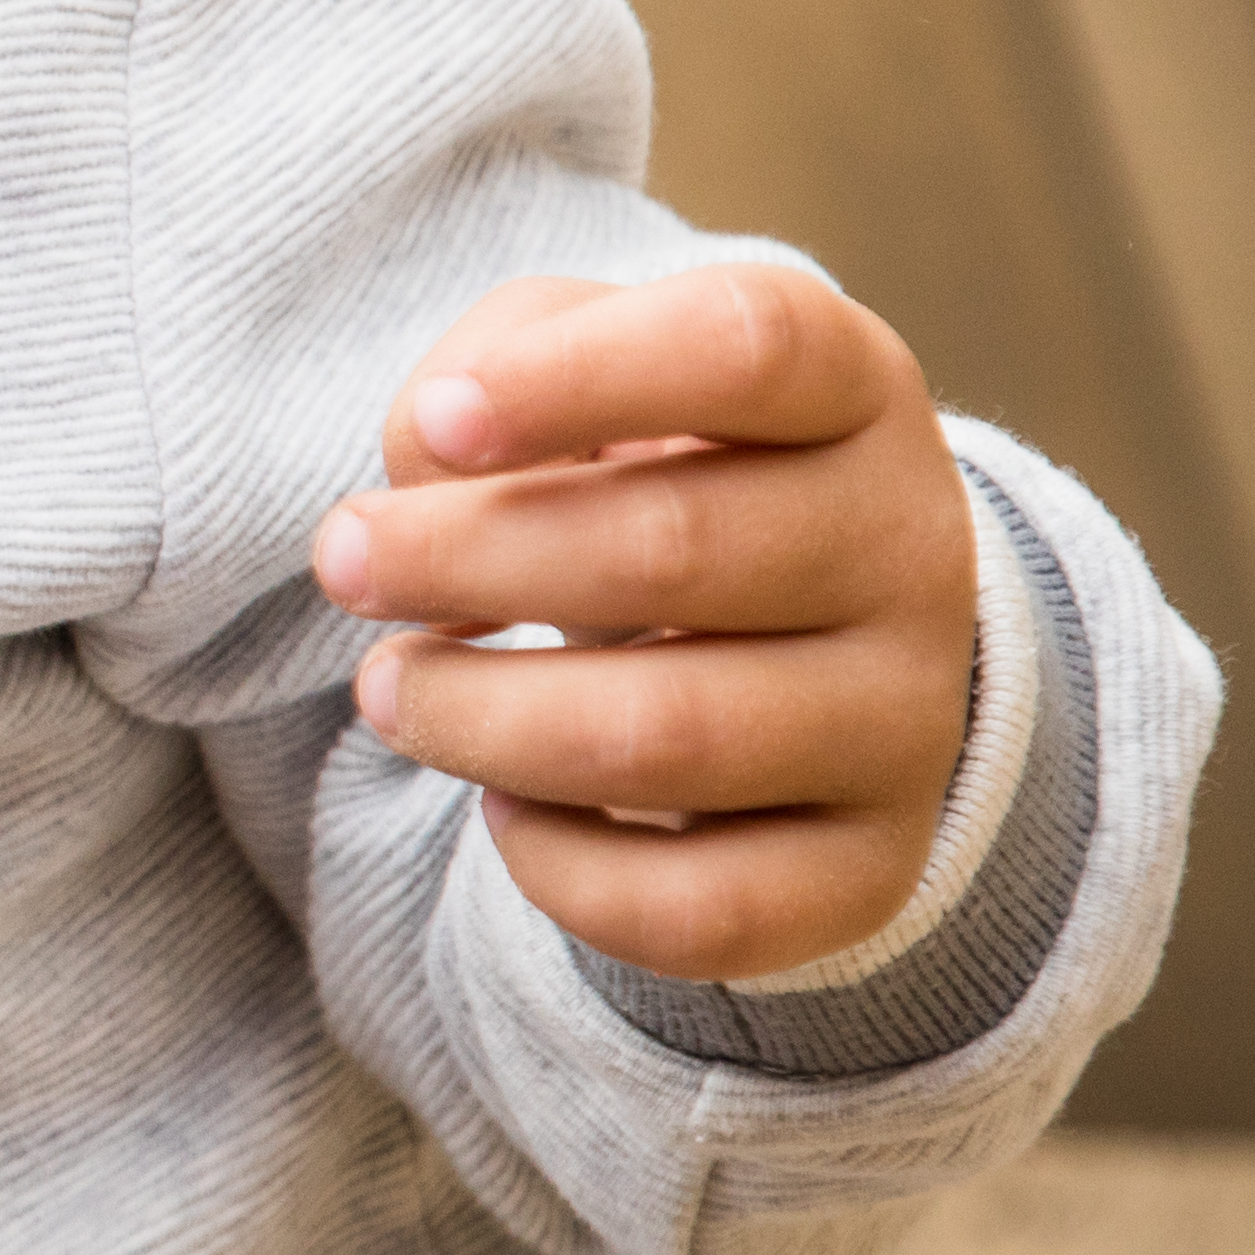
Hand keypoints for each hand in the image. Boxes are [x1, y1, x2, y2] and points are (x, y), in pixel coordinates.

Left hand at [310, 264, 983, 978]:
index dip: (575, 377)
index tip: (434, 424)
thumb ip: (496, 362)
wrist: (795, 644)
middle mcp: (908, 551)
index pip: (748, 347)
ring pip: (667, 738)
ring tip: (392, 689)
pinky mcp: (867, 869)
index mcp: (851, 390)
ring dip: (477, 717)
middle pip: (674, 548)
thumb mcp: (581, 373)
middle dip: (461, 556)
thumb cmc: (647, 474)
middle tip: (345, 561)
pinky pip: (698, 908)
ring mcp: (904, 720)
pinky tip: (506, 807)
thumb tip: (434, 460)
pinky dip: (559, 867)